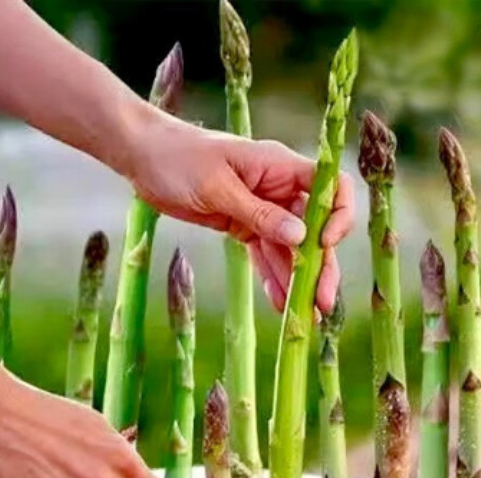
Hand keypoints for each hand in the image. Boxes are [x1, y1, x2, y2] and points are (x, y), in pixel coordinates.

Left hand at [122, 111, 353, 313]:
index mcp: (280, 167)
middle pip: (314, 229)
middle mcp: (278, 189)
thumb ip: (259, 214)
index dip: (337, 216)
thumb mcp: (218, 187)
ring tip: (303, 317)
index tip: (323, 244)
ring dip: (298, 281)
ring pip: (291, 249)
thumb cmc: (179, 158)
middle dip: (321, 266)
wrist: (144, 158)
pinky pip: (265, 255)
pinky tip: (279, 304)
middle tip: (321, 303)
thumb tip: (301, 237)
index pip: (330, 187)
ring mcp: (263, 210)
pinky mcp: (244, 226)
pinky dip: (272, 278)